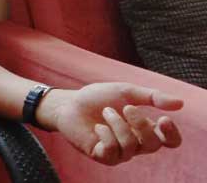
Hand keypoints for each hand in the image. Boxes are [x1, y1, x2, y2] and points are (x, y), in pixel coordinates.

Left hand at [37, 83, 182, 165]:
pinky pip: (112, 151)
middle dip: (141, 124)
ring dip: (118, 125)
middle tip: (126, 107)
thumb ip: (152, 97)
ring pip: (131, 147)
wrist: (69, 103)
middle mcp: (135, 143)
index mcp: (144, 128)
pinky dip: (106, 135)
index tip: (163, 119)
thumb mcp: (126, 92)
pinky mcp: (102, 156)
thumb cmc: (98, 98)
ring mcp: (119, 152)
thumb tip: (180, 103)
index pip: (169, 141)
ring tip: (106, 112)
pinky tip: (97, 126)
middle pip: (153, 145)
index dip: (172, 135)